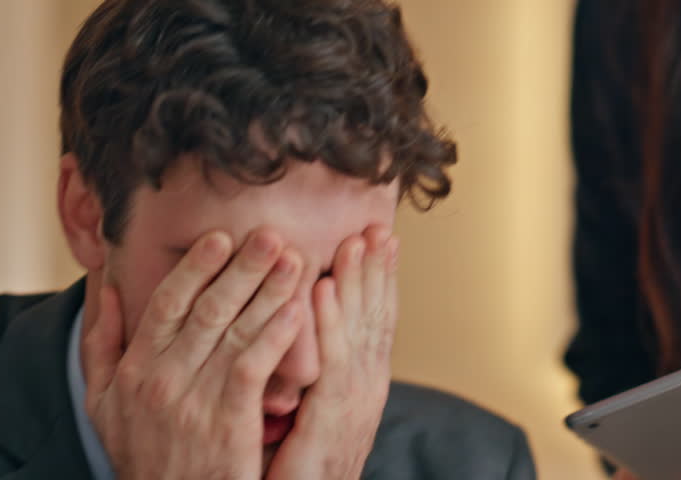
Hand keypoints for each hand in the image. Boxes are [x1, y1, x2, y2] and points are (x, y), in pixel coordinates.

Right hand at [83, 229, 304, 479]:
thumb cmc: (144, 455)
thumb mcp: (102, 405)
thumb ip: (101, 346)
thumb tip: (103, 288)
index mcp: (134, 369)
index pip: (166, 303)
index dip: (194, 267)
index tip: (220, 235)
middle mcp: (161, 379)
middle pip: (206, 309)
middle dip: (240, 267)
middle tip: (269, 233)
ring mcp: (195, 401)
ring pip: (235, 331)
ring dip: (267, 292)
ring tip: (293, 261)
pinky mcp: (227, 423)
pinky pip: (253, 368)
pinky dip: (274, 337)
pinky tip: (297, 312)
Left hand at [267, 225, 398, 478]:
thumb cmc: (298, 472)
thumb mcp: (315, 415)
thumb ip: (315, 375)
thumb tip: (302, 333)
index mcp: (363, 387)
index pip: (376, 322)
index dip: (381, 280)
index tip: (382, 239)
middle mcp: (366, 391)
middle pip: (377, 318)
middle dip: (378, 271)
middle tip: (379, 225)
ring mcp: (353, 405)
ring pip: (359, 331)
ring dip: (358, 282)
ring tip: (357, 240)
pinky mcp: (329, 422)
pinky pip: (330, 362)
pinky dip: (328, 322)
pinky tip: (322, 289)